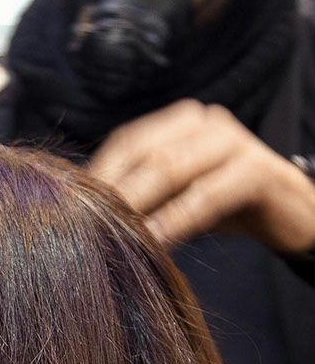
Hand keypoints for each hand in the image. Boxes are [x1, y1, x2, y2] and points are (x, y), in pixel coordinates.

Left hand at [88, 99, 314, 252]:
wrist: (294, 217)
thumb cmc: (227, 207)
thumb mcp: (177, 198)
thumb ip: (142, 197)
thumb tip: (83, 216)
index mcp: (179, 122)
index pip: (126, 142)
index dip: (98, 175)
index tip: (70, 208)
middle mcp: (204, 121)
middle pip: (144, 153)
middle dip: (113, 191)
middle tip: (83, 225)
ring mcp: (233, 140)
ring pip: (172, 168)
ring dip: (139, 204)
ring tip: (114, 234)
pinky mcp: (257, 168)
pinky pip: (207, 194)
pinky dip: (177, 220)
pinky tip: (155, 243)